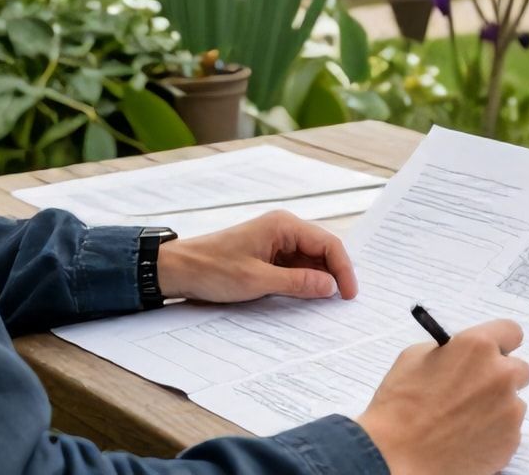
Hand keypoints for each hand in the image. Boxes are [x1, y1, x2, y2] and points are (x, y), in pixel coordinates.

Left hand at [155, 210, 356, 302]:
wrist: (178, 269)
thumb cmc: (213, 269)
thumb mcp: (257, 281)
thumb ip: (297, 282)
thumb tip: (330, 286)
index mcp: (283, 225)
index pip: (328, 243)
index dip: (343, 269)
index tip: (350, 294)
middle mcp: (283, 228)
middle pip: (322, 249)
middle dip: (335, 273)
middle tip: (343, 301)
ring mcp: (276, 240)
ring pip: (310, 259)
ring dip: (319, 278)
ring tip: (328, 302)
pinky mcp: (268, 253)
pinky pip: (295, 265)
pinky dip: (304, 280)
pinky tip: (307, 296)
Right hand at [355, 319, 528, 474]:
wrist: (397, 456)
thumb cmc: (400, 406)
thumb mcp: (415, 358)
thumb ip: (451, 349)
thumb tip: (464, 353)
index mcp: (477, 346)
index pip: (511, 332)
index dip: (501, 343)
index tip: (493, 353)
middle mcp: (500, 374)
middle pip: (519, 369)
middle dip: (501, 377)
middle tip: (477, 390)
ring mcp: (509, 408)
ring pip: (514, 402)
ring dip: (497, 407)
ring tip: (465, 420)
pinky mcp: (511, 439)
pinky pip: (510, 430)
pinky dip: (495, 433)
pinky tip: (468, 438)